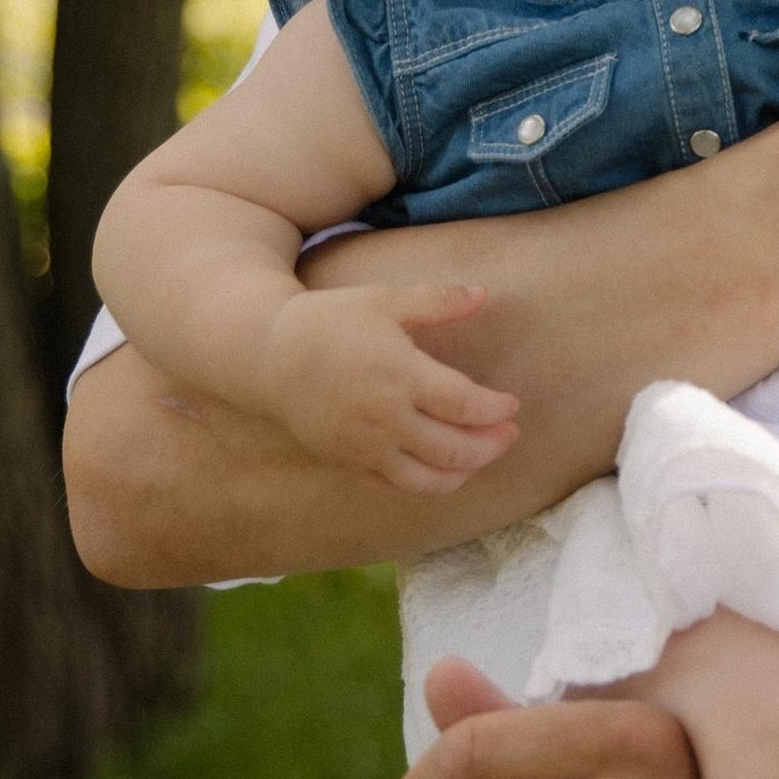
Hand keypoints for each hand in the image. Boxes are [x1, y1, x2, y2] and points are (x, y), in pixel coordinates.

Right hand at [256, 282, 520, 493]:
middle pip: (454, 449)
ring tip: (482, 456)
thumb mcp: (384, 300)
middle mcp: (384, 417)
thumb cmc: (330, 321)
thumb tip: (484, 293)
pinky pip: (395, 486)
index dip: (496, 409)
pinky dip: (426, 484)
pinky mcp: (347, 461)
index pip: (465, 405)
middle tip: (510, 434)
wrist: (266, 355)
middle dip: (490, 445)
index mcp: (399, 374)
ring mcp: (364, 445)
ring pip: (427, 478)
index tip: (512, 404)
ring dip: (464, 472)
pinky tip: (443, 470)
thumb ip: (437, 300)